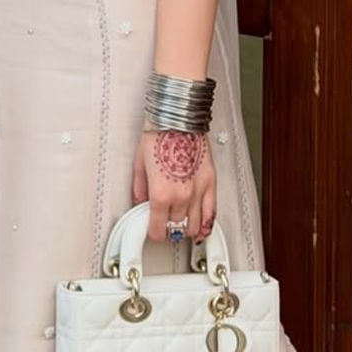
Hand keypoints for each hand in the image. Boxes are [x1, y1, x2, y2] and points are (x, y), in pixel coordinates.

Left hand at [132, 125, 215, 242]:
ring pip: (195, 225)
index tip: (153, 230)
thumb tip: (140, 202)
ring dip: (187, 228)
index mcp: (161, 194)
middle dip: (169, 228)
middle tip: (164, 223)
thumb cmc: (158, 134)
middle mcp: (181, 196)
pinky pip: (212, 212)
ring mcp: (198, 190)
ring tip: (181, 224)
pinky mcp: (210, 181)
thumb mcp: (139, 164)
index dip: (154, 233)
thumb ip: (139, 189)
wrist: (177, 118)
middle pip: (177, 228)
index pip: (159, 230)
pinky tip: (202, 228)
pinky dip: (206, 224)